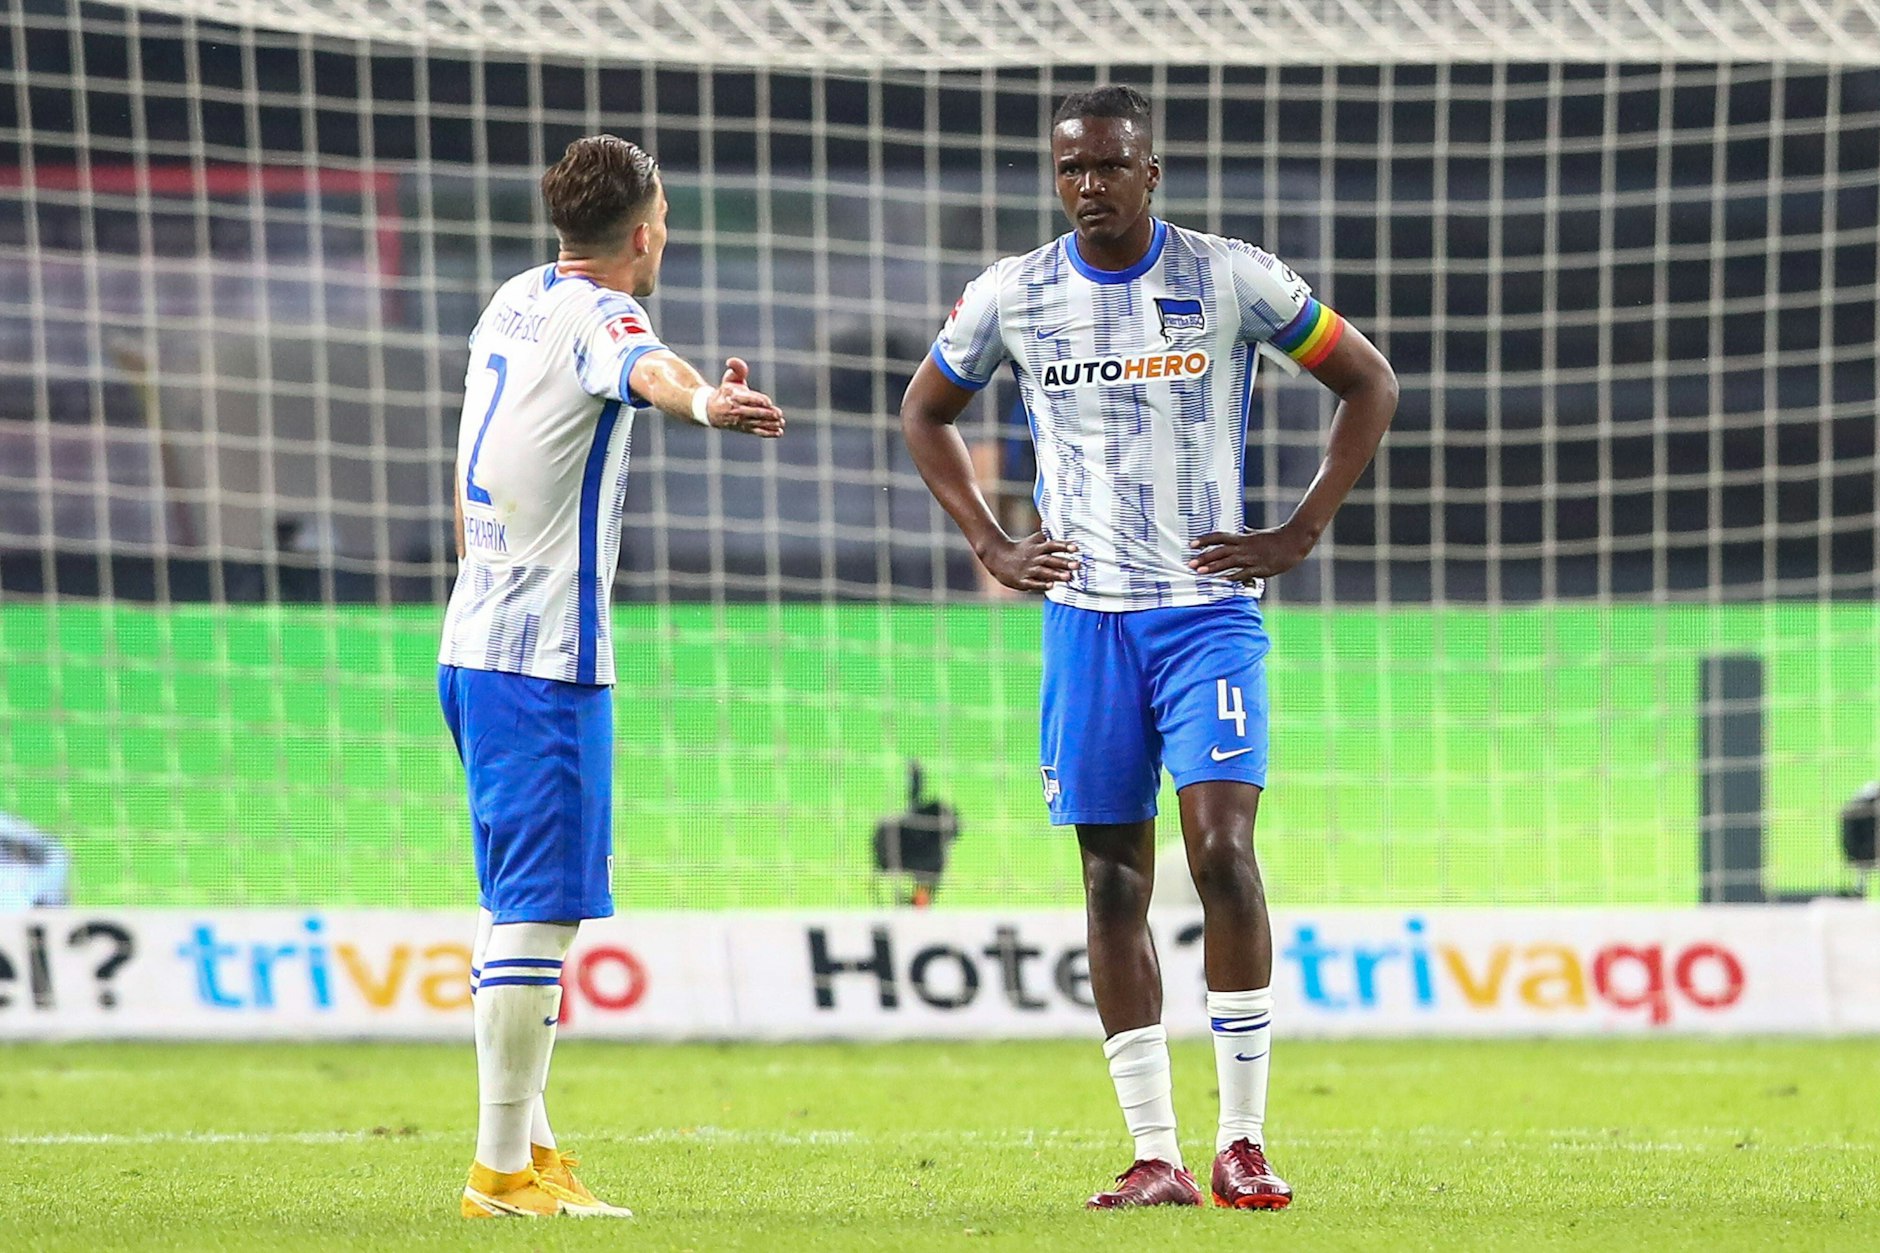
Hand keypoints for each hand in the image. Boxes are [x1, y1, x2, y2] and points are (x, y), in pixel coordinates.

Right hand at [707, 358, 784, 436]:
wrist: (712, 411)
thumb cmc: (726, 392)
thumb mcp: (730, 378)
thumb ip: (737, 368)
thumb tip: (731, 361)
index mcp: (734, 396)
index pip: (746, 399)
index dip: (757, 400)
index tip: (768, 402)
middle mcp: (736, 410)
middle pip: (753, 413)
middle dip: (766, 414)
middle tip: (778, 414)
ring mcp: (741, 421)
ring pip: (756, 423)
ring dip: (770, 424)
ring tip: (781, 422)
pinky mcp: (745, 429)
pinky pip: (757, 432)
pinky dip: (768, 433)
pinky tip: (779, 432)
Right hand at [977, 530, 1080, 592]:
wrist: (997, 557)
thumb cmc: (1020, 549)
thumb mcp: (1032, 540)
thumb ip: (1046, 536)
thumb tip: (1055, 525)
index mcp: (1037, 547)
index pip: (1053, 545)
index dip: (1064, 546)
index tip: (1076, 548)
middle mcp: (1033, 558)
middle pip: (1050, 559)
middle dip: (1064, 562)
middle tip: (1077, 564)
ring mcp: (1027, 569)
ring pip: (1043, 572)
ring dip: (1056, 574)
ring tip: (1068, 577)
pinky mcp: (1022, 580)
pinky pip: (1033, 583)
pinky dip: (1042, 584)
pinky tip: (1052, 586)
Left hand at [1188, 523, 1317, 581]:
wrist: (1294, 542)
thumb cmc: (1275, 538)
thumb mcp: (1256, 534)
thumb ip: (1245, 533)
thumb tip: (1239, 529)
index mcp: (1242, 538)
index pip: (1219, 537)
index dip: (1204, 540)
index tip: (1191, 544)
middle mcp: (1244, 546)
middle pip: (1220, 550)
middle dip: (1204, 557)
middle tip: (1190, 564)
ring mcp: (1252, 557)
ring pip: (1229, 561)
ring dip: (1214, 567)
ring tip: (1200, 573)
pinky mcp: (1260, 568)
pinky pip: (1244, 573)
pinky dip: (1233, 576)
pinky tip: (1223, 581)